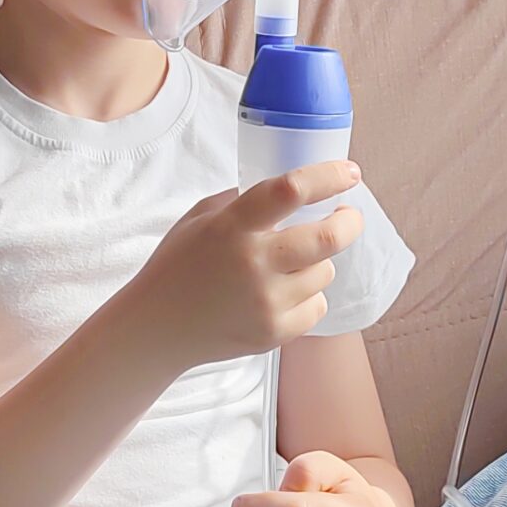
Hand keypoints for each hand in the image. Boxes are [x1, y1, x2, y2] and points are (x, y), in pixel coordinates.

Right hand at [116, 161, 365, 367]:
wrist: (157, 327)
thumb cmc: (180, 264)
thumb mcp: (201, 217)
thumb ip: (244, 200)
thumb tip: (295, 188)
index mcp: (232, 225)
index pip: (291, 191)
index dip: (329, 177)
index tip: (350, 172)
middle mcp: (252, 263)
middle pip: (328, 239)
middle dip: (349, 222)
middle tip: (347, 216)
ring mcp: (265, 302)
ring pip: (325, 272)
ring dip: (317, 262)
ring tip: (290, 264)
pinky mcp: (273, 333)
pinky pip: (317, 306)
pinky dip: (308, 296)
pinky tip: (282, 293)